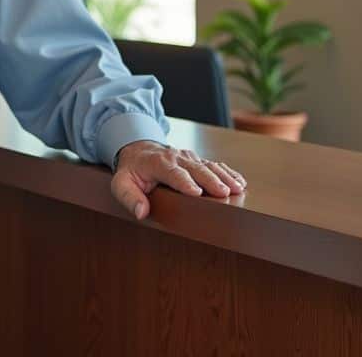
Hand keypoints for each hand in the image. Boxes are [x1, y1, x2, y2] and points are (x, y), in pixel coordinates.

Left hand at [110, 141, 245, 219]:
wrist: (139, 150)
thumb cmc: (131, 170)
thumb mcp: (121, 183)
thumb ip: (129, 197)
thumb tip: (141, 212)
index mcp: (157, 162)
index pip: (172, 172)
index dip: (184, 181)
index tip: (196, 192)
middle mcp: (176, 157)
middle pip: (196, 169)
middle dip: (210, 180)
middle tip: (224, 192)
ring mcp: (189, 157)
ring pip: (209, 165)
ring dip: (224, 176)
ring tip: (238, 188)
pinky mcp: (198, 160)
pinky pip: (215, 165)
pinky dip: (229, 172)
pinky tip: (240, 181)